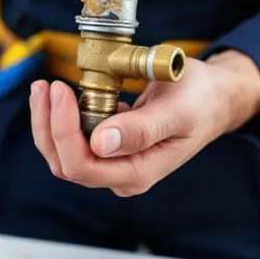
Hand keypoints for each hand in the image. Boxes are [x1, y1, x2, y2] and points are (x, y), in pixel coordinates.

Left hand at [29, 50, 259, 196]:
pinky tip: (60, 93)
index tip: (62, 91)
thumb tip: (101, 144)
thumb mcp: (177, 109)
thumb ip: (142, 129)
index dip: (63, 131)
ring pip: (63, 153)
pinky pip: (72, 140)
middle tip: (47, 85)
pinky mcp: (108, 146)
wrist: (214, 96)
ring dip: (48, 121)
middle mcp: (122, 173)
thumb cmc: (201, 100)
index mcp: (139, 172)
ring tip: (45, 87)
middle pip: (66, 163)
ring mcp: (114, 162)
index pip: (83, 166)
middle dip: (48, 125)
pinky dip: (59, 118)